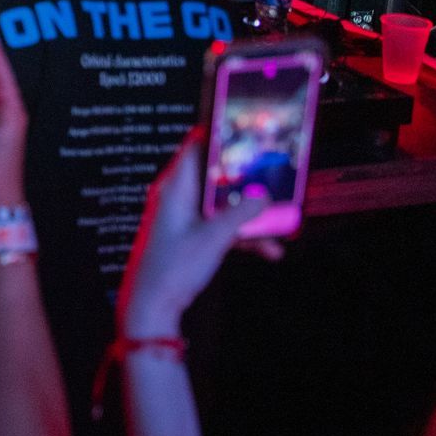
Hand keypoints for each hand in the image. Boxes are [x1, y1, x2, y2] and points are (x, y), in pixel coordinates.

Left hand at [118, 133, 278, 337]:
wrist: (152, 305)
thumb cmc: (175, 265)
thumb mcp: (215, 237)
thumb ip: (242, 214)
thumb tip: (265, 197)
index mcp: (176, 186)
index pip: (196, 146)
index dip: (220, 135)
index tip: (247, 130)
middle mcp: (178, 197)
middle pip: (216, 176)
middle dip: (246, 179)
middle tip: (277, 175)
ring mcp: (185, 218)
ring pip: (223, 205)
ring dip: (251, 215)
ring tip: (283, 222)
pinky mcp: (191, 237)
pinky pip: (221, 227)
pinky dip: (242, 236)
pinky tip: (270, 251)